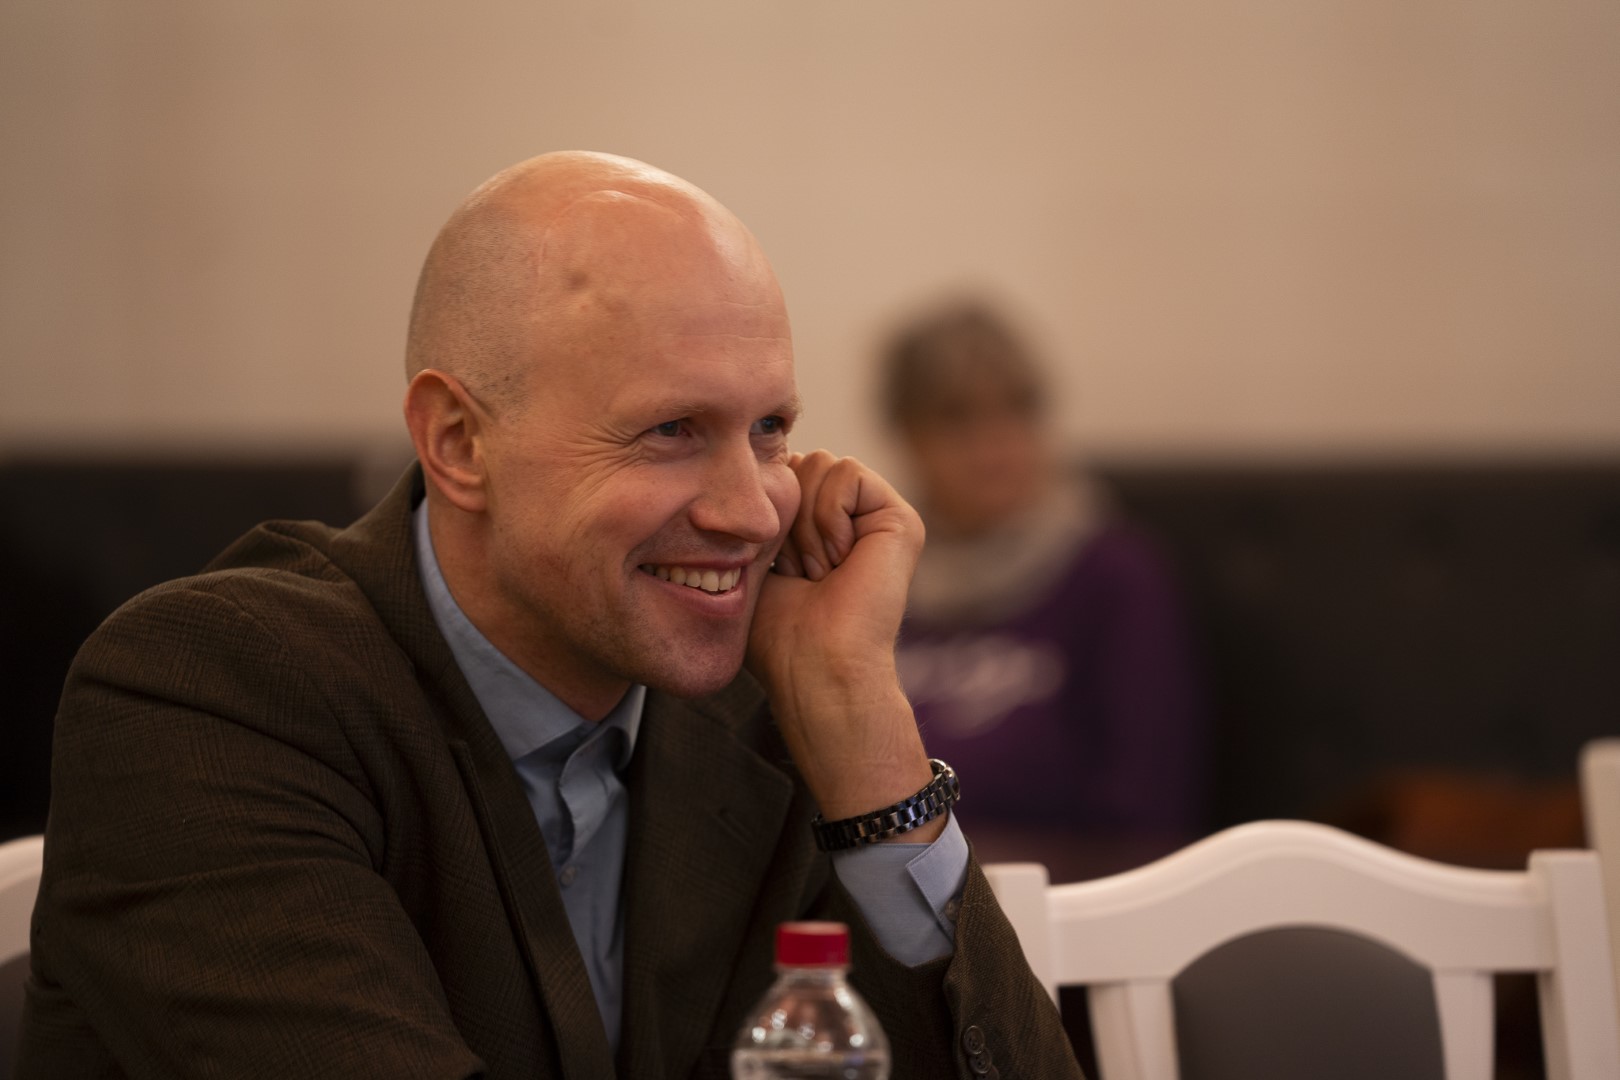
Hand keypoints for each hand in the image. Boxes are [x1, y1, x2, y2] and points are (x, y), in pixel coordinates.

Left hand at [747, 451, 939, 832]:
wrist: (813, 665)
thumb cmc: (777, 630)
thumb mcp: (758, 554)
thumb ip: (766, 505)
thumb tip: (760, 456)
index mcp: (824, 525)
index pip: (784, 470)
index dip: (767, 510)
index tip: (777, 566)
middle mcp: (854, 517)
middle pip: (803, 460)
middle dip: (786, 514)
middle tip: (801, 571)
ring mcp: (879, 517)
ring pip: (822, 462)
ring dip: (804, 522)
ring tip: (818, 570)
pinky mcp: (900, 518)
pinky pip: (846, 473)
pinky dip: (827, 517)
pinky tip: (837, 560)